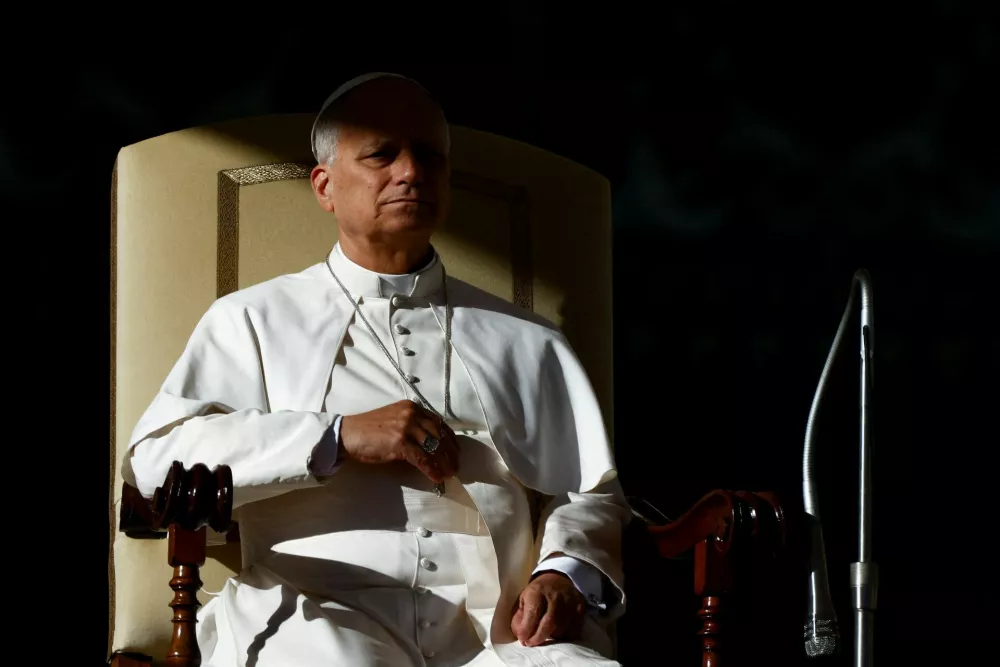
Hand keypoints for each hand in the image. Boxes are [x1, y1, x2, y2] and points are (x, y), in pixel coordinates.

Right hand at [339, 400, 458, 483]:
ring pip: (433, 447)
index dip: (449, 437)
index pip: (438, 422)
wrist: (347, 434)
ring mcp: (406, 427)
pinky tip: (436, 477)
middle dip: (450, 452)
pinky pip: (422, 458)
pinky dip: (431, 469)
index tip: (455, 450)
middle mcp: (411, 414)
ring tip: (449, 474)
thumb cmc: (368, 430)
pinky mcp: (400, 442)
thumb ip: (411, 426)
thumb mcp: (394, 420)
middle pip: (439, 434)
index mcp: (411, 407)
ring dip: (444, 463)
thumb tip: (430, 445)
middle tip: (456, 466)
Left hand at [510, 572, 585, 646]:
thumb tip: (520, 635)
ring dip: (551, 637)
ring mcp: (570, 602)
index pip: (533, 613)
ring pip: (562, 629)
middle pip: (549, 623)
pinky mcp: (580, 608)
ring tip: (544, 636)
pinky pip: (574, 630)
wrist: (558, 579)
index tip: (523, 639)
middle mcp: (555, 595)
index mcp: (537, 591)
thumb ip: (520, 617)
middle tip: (531, 643)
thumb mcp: (524, 599)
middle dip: (538, 638)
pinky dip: (565, 636)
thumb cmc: (538, 593)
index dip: (527, 629)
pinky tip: (558, 633)